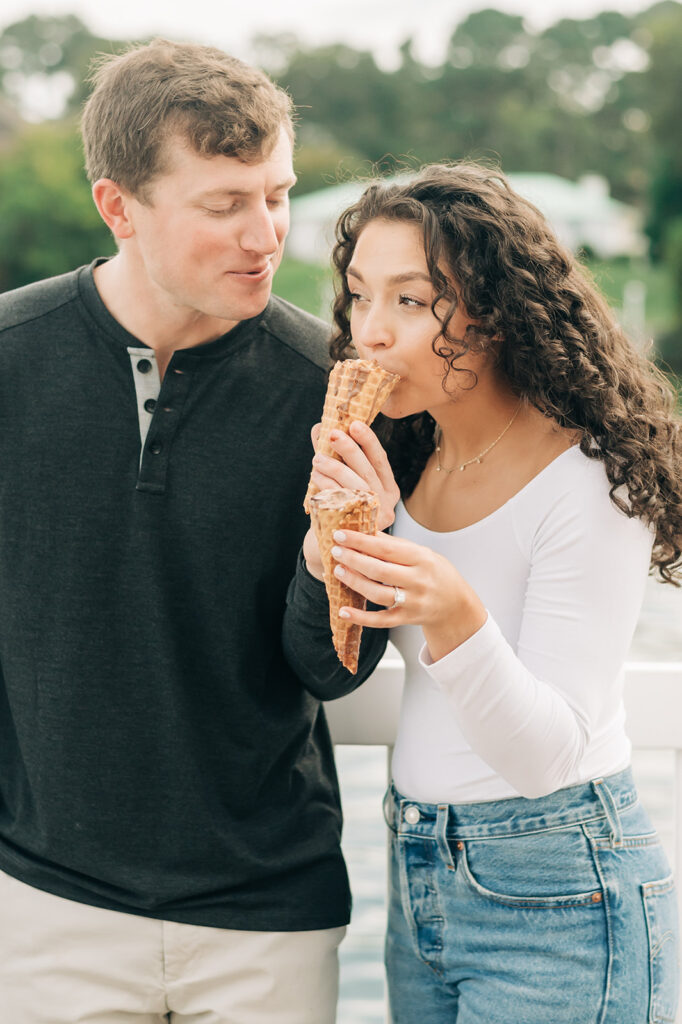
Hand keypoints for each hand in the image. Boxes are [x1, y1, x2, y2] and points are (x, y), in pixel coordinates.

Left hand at [309, 421, 399, 531]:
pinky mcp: (358, 529)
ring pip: (356, 487)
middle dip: (351, 451)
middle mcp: (387, 505)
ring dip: (335, 468)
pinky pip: (343, 503)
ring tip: (317, 459)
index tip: (354, 424)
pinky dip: (328, 486)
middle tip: (333, 435)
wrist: (332, 543)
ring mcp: (374, 519)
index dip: (369, 442)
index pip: (381, 461)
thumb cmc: (339, 507)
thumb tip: (319, 428)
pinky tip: (316, 476)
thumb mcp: (340, 480)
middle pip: (369, 473)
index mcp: (389, 490)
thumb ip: (333, 456)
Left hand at [329, 529, 486, 660]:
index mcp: (421, 559)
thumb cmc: (434, 572)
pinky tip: (343, 611)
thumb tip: (364, 531)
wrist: (455, 604)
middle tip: (336, 550)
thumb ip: (394, 545)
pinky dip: (361, 618)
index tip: (341, 534)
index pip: (386, 548)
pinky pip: (381, 620)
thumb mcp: (421, 553)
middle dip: (354, 559)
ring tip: (337, 571)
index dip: (362, 541)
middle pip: (380, 571)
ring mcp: (412, 602)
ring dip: (355, 582)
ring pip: (378, 594)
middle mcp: (418, 581)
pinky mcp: (406, 619)